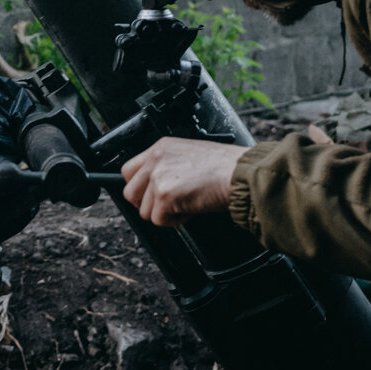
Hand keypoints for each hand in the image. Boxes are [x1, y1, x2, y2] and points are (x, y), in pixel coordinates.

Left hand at [120, 138, 248, 226]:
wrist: (241, 174)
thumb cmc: (225, 167)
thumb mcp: (189, 155)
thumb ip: (167, 166)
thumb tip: (154, 187)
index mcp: (161, 147)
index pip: (129, 170)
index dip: (139, 188)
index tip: (150, 196)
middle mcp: (156, 159)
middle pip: (130, 192)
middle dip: (147, 205)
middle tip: (167, 207)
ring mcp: (158, 176)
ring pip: (144, 210)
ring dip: (164, 214)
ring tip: (186, 205)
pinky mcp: (164, 195)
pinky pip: (158, 220)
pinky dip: (175, 222)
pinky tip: (190, 209)